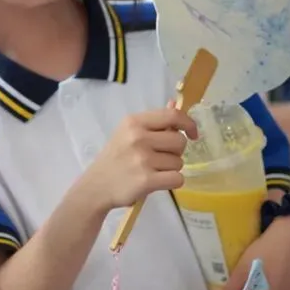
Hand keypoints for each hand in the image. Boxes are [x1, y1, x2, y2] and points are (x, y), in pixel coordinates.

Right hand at [76, 107, 196, 211]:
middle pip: (180, 141)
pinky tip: (157, 182)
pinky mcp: (147, 180)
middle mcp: (138, 137)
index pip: (173, 116)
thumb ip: (153, 122)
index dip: (188, 124)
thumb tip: (174, 104)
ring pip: (179, 162)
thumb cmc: (116, 158)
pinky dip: (171, 182)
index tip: (192, 134)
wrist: (97, 185)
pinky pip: (177, 179)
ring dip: (171, 169)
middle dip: (175, 152)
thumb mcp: (128, 133)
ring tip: (152, 171)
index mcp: (134, 122)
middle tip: (160, 158)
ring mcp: (142, 159)